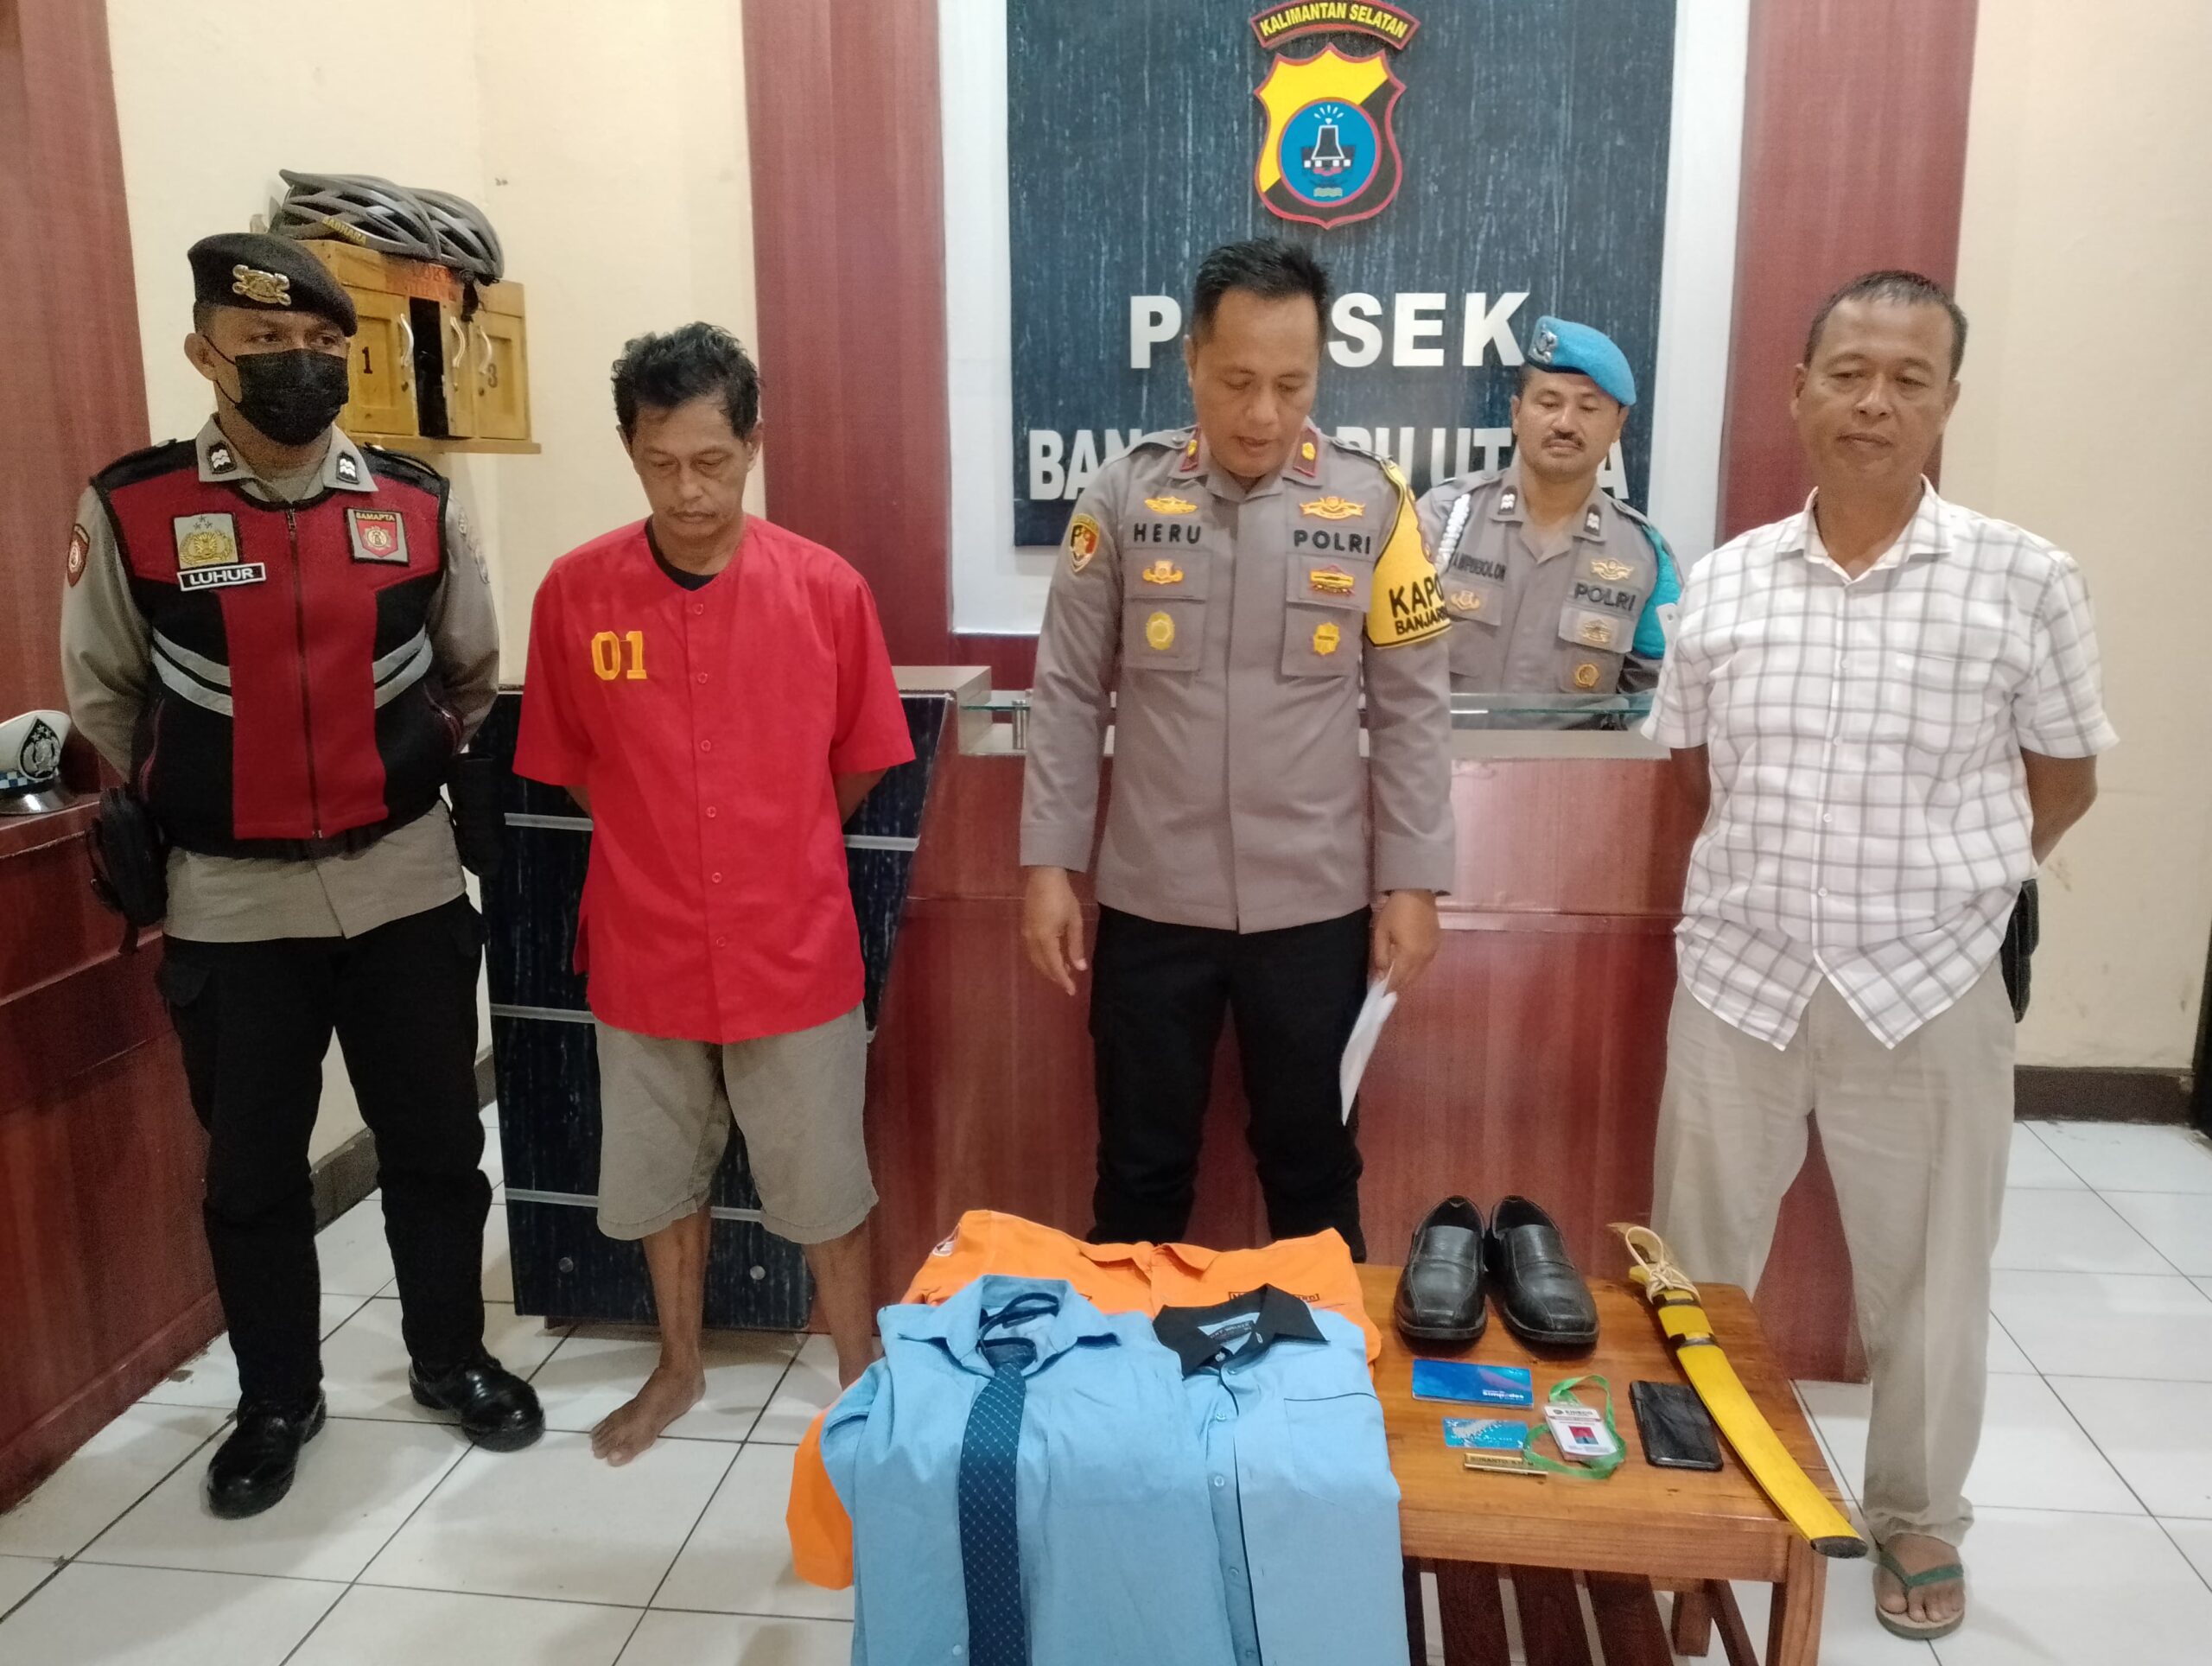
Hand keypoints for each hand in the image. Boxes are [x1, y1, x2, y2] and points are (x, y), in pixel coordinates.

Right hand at [1021, 867, 1088, 995]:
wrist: (1044, 877)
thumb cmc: (1063, 897)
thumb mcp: (1074, 921)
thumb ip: (1075, 946)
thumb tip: (1080, 968)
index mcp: (1045, 938)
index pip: (1054, 966)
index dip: (1063, 980)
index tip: (1072, 991)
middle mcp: (1032, 939)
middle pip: (1043, 965)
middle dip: (1056, 976)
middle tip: (1070, 982)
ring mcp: (1026, 934)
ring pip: (1036, 959)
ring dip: (1048, 968)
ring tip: (1064, 970)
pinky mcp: (1026, 928)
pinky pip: (1032, 951)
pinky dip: (1042, 959)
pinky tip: (1052, 957)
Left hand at [1371, 890, 1439, 993]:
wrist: (1418, 892)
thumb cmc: (1396, 911)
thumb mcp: (1381, 932)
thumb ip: (1381, 956)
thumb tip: (1381, 976)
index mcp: (1410, 956)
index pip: (1398, 980)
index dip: (1389, 989)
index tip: (1380, 995)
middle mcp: (1424, 958)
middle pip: (1411, 979)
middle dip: (1399, 986)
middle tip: (1387, 989)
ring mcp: (1433, 951)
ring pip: (1420, 972)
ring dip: (1408, 978)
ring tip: (1396, 980)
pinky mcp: (1437, 944)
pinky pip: (1426, 963)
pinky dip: (1417, 968)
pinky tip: (1408, 966)